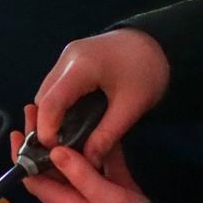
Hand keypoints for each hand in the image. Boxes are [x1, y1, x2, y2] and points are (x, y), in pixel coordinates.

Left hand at [15, 109, 147, 202]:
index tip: (17, 132)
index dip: (22, 157)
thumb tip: (54, 149)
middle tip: (38, 110)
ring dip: (70, 140)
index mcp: (65, 201)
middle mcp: (75, 195)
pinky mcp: (116, 186)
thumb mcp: (102, 197)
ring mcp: (96, 190)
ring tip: (65, 112)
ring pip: (77, 162)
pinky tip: (102, 124)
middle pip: (52, 165)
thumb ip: (80, 174)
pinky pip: (104, 163)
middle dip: (44, 140)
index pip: (33, 179)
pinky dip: (101, 146)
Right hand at [34, 29, 169, 166]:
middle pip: (43, 98)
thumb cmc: (148, 71)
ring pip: (46, 92)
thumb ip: (107, 135)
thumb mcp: (132, 106)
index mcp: (80, 67)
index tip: (55, 153)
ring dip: (51, 116)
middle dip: (47, 126)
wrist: (159, 41)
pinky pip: (56, 86)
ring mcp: (67, 57)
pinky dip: (59, 105)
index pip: (50, 104)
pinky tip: (72, 121)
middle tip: (61, 150)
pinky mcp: (71, 59)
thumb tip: (88, 161)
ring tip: (67, 138)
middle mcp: (66, 59)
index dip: (46, 131)